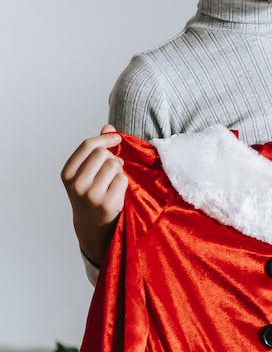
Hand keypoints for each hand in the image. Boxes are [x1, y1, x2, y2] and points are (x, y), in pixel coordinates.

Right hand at [61, 125, 126, 264]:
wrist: (92, 225)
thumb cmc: (91, 192)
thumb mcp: (86, 172)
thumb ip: (96, 149)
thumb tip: (108, 126)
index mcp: (67, 173)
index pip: (88, 145)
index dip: (105, 138)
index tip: (117, 139)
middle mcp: (76, 184)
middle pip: (103, 153)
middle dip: (112, 157)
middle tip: (112, 168)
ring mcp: (91, 194)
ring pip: (115, 164)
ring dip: (119, 169)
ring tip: (113, 179)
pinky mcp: (107, 203)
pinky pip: (123, 179)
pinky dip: (124, 181)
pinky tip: (117, 190)